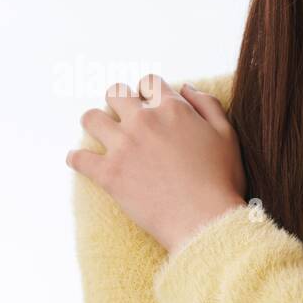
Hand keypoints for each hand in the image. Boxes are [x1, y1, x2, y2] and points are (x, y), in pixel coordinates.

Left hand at [67, 75, 246, 253]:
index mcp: (171, 108)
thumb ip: (207, 104)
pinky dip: (76, 159)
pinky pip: (78, 158)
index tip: (148, 103)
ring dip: (95, 123)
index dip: (148, 91)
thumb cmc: (221, 180)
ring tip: (100, 133)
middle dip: (119, 101)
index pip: (148, 82)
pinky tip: (79, 161)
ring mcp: (122, 146)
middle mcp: (143, 121)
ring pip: (90, 118)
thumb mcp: (226, 134)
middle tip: (122, 116)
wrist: (204, 221)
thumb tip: (185, 87)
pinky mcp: (108, 174)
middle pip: (115, 93)